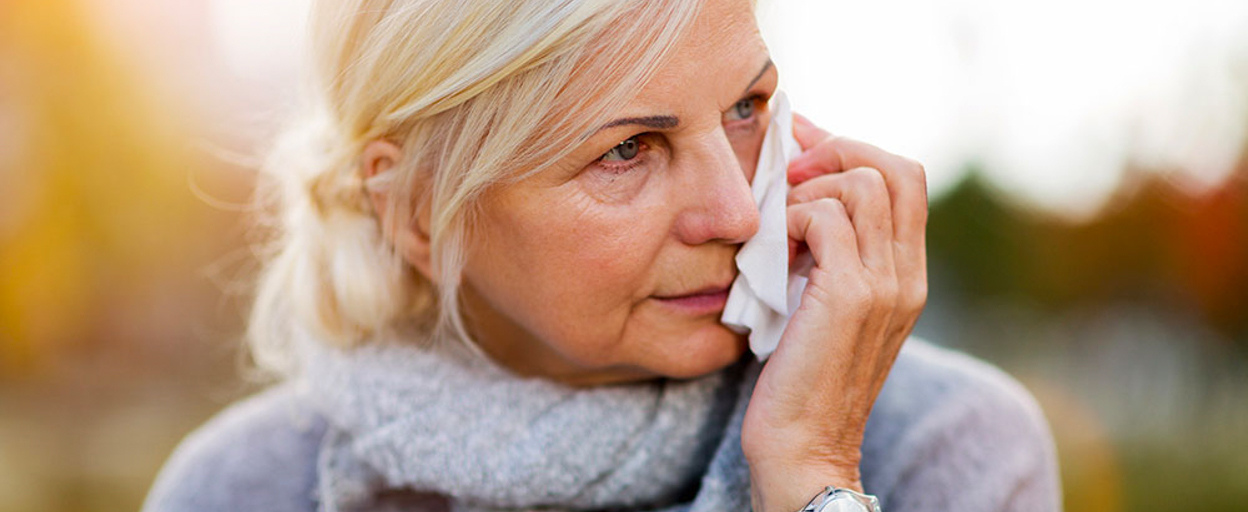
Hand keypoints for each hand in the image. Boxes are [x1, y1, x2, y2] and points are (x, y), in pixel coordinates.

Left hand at [740, 113, 928, 511]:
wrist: (803, 448)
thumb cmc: (800, 381)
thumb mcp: (823, 308)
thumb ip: (828, 258)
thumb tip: (799, 196)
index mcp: (906, 275)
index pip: (905, 179)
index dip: (852, 148)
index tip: (801, 143)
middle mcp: (907, 276)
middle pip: (897, 166)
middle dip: (836, 150)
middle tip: (788, 170)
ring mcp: (884, 285)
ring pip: (861, 183)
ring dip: (807, 189)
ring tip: (776, 224)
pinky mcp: (849, 296)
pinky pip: (822, 218)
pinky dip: (789, 219)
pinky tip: (771, 254)